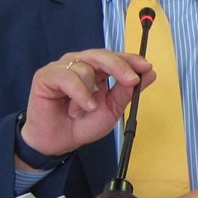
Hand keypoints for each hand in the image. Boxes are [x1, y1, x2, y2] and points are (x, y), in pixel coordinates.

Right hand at [17, 50, 155, 164]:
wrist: (60, 142)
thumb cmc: (83, 123)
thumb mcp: (112, 108)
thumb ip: (127, 90)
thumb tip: (150, 73)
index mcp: (97, 69)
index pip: (116, 57)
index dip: (131, 59)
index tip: (146, 67)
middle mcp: (80, 63)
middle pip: (102, 55)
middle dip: (119, 66)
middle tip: (132, 80)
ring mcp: (63, 67)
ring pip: (85, 67)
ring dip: (90, 93)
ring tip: (86, 110)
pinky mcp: (47, 75)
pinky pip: (68, 77)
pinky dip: (79, 94)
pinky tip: (79, 109)